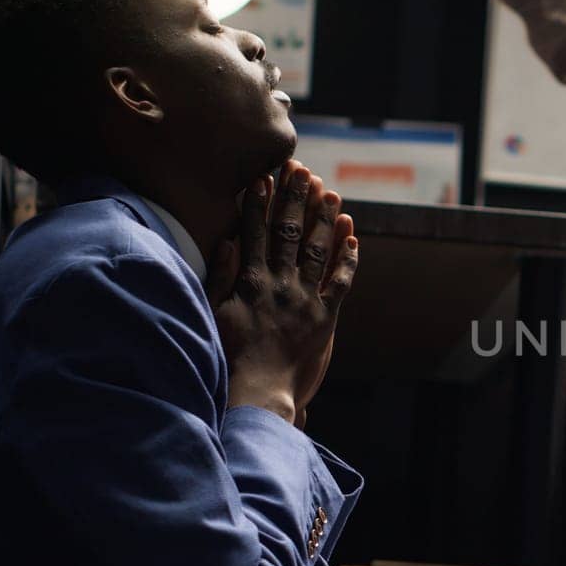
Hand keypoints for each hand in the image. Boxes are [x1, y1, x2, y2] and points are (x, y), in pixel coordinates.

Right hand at [209, 160, 358, 425]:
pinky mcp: (325, 319)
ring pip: (318, 250)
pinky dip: (348, 257)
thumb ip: (219, 276)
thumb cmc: (227, 357)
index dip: (259, 201)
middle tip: (301, 171)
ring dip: (325, 219)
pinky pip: (341, 282)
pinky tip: (353, 236)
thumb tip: (227, 240)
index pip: (254, 231)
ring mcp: (305, 300)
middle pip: (289, 232)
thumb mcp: (211, 313)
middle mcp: (280, 284)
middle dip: (295, 199)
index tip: (264, 176)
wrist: (257, 394)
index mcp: (249, 281)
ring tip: (329, 192)